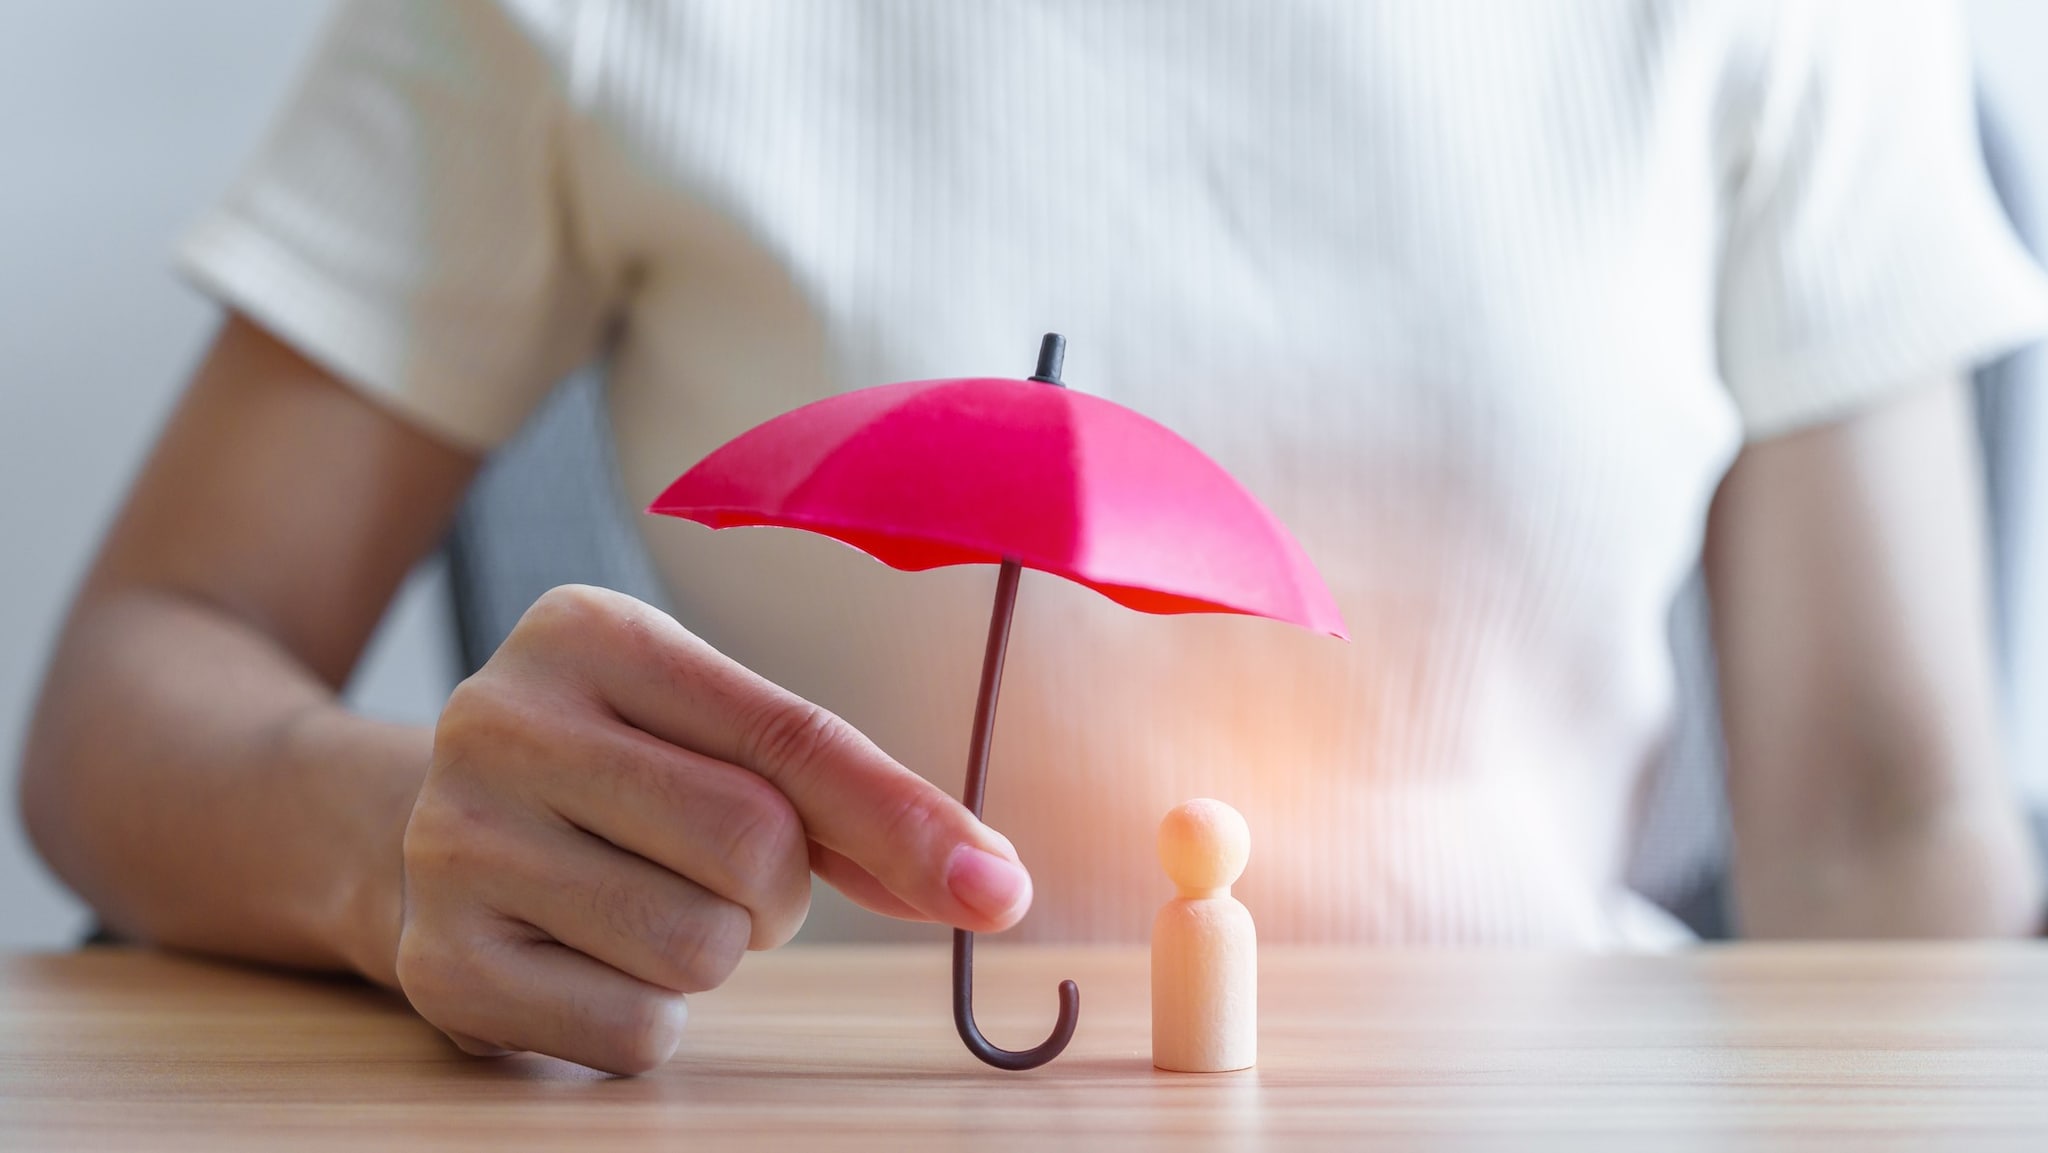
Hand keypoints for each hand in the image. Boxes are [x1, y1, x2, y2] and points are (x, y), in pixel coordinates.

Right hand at [394, 585, 1031, 1073]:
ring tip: (650, 903)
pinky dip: (653, 1016)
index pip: (789, 735)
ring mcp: (455, 845)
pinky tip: (593, 959)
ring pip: (698, 946)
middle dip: (780, 887)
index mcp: (586, 632)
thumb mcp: (703, 735)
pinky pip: (637, 1029)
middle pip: (753, 844)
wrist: (410, 834)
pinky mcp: (440, 963)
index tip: (998, 890)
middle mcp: (500, 721)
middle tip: (729, 875)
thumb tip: (989, 883)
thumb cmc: (612, 777)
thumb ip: (843, 797)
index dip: (904, 820)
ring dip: (716, 949)